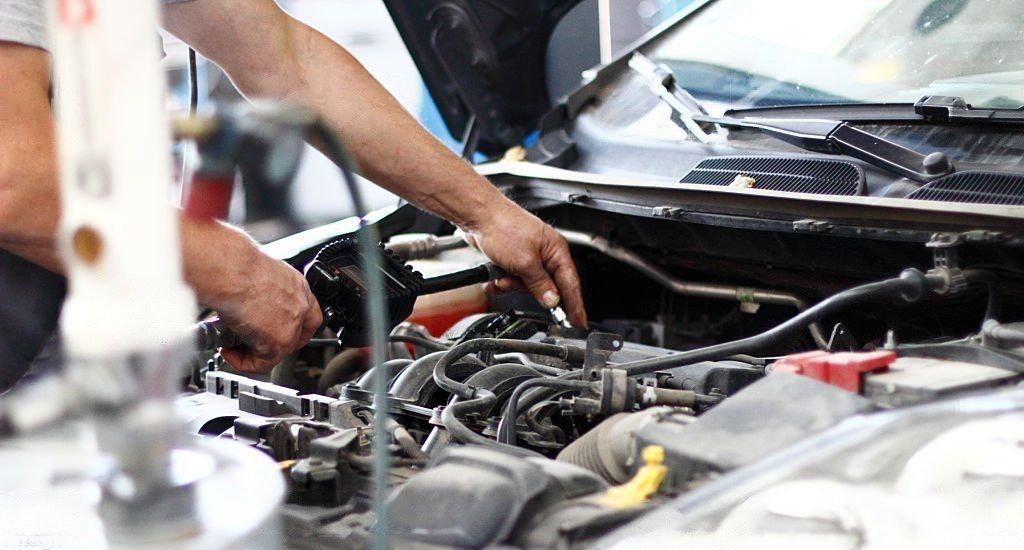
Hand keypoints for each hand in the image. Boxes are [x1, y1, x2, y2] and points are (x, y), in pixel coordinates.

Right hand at [217, 248, 322, 372]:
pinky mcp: (277, 342)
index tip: (275, 327)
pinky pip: (262, 363)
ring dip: (254, 351)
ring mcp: (291, 324)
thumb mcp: (256, 274)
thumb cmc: (235, 264)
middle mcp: (299, 304)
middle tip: (249, 339)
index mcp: (296, 285)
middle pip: (295, 334)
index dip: (292, 324)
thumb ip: (260, 292)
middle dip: (270, 340)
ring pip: (278, 351)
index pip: (307, 312)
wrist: (230, 270)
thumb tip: (249, 299)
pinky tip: (228, 350)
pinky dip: (243, 362)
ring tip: (232, 342)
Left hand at [462, 201, 586, 326]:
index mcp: (556, 250)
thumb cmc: (503, 226)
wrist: (477, 215)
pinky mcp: (513, 258)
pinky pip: (513, 279)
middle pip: (546, 287)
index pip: (571, 284)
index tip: (578, 322)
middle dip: (529, 291)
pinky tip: (496, 275)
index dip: (575, 306)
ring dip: (512, 285)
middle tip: (516, 286)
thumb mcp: (524, 262)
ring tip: (502, 277)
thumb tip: (552, 300)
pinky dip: (504, 280)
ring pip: (527, 285)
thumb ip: (540, 284)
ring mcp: (528, 255)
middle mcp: (545, 253)